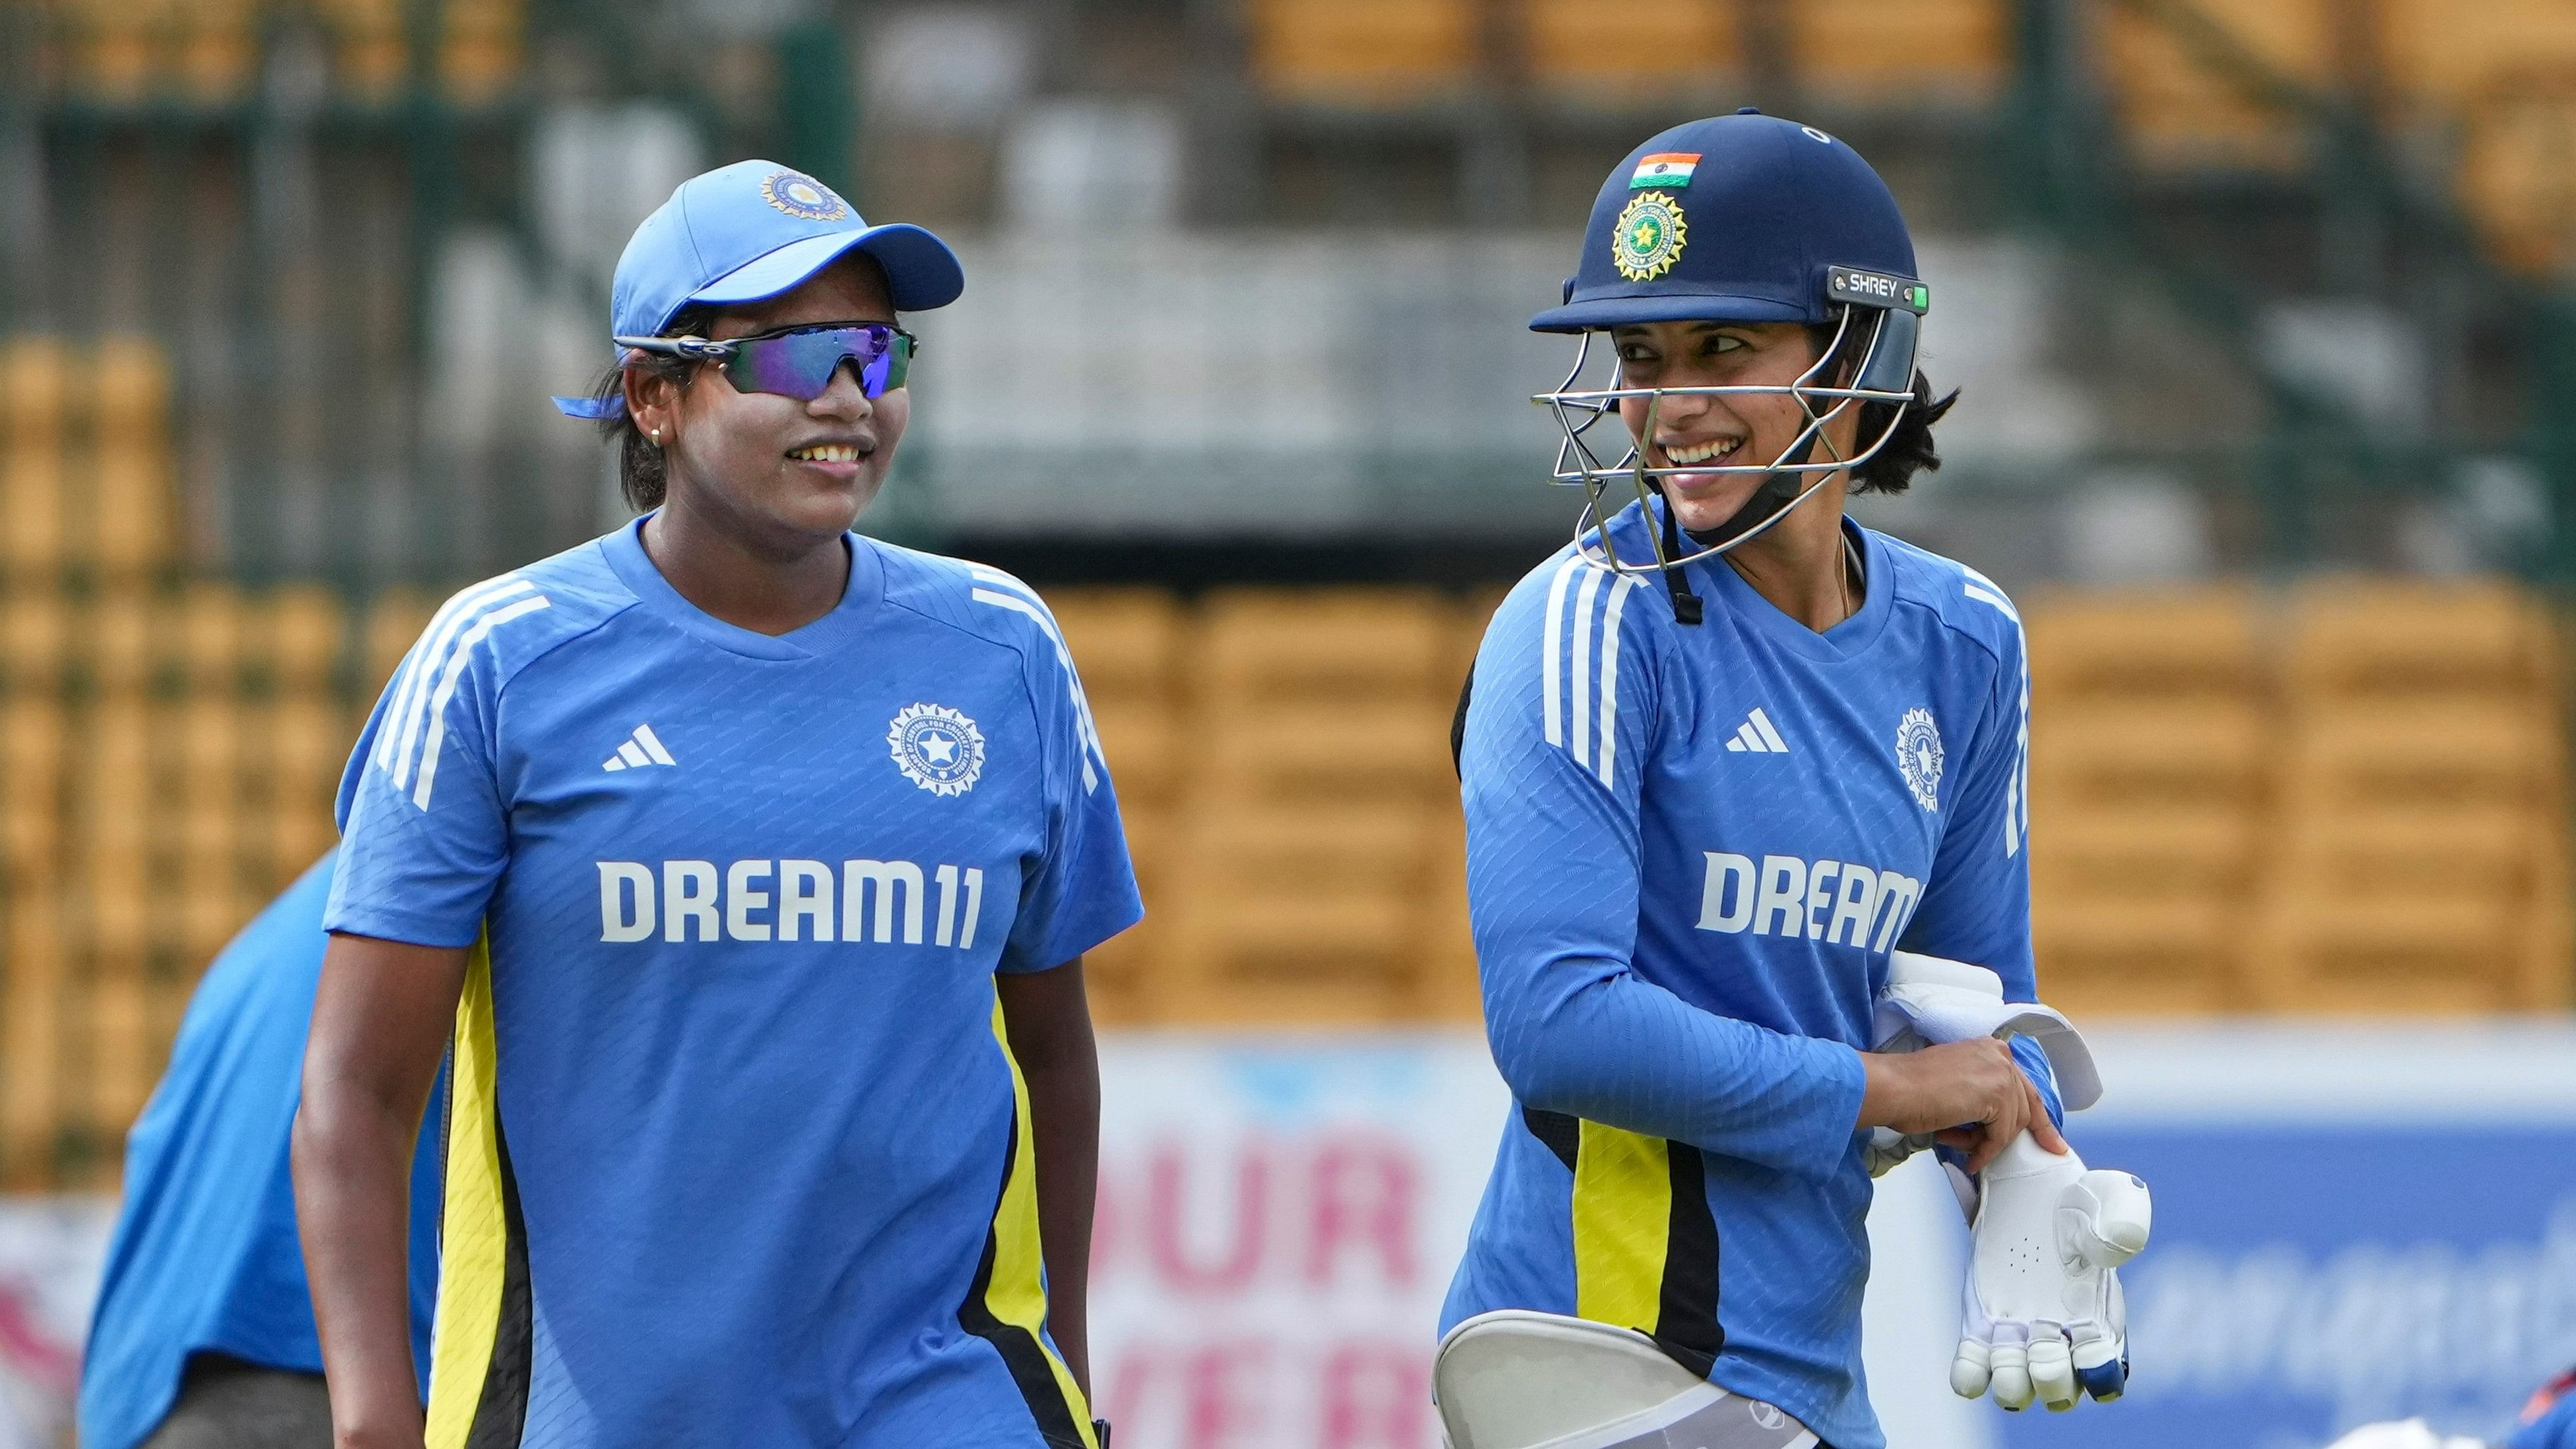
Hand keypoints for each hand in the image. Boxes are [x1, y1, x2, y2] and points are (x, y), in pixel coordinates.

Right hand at [1856, 1037, 2068, 1173]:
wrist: (1893, 1087)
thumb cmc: (1909, 1088)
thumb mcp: (1956, 1082)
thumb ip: (1981, 1092)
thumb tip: (1997, 1122)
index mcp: (1989, 1048)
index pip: (2023, 1085)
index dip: (2037, 1116)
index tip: (2052, 1138)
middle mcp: (1999, 1054)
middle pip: (2027, 1105)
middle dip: (2026, 1134)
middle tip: (2031, 1152)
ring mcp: (2000, 1071)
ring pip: (2012, 1123)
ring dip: (1986, 1142)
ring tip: (1960, 1145)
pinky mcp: (1997, 1093)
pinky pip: (2000, 1135)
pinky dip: (1985, 1151)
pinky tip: (1969, 1156)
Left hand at [1950, 1134, 2151, 1412]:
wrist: (2029, 1185)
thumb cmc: (2078, 1199)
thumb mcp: (2109, 1198)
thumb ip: (2122, 1224)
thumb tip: (2112, 1250)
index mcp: (2100, 1322)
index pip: (2105, 1377)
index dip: (2097, 1374)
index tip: (2083, 1342)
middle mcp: (2061, 1340)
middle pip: (2058, 1393)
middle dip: (2050, 1378)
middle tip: (2040, 1336)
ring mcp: (2019, 1337)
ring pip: (2015, 1390)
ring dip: (2010, 1381)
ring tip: (2005, 1345)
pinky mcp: (1982, 1326)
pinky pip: (1973, 1371)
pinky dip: (1970, 1375)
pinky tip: (1976, 1349)